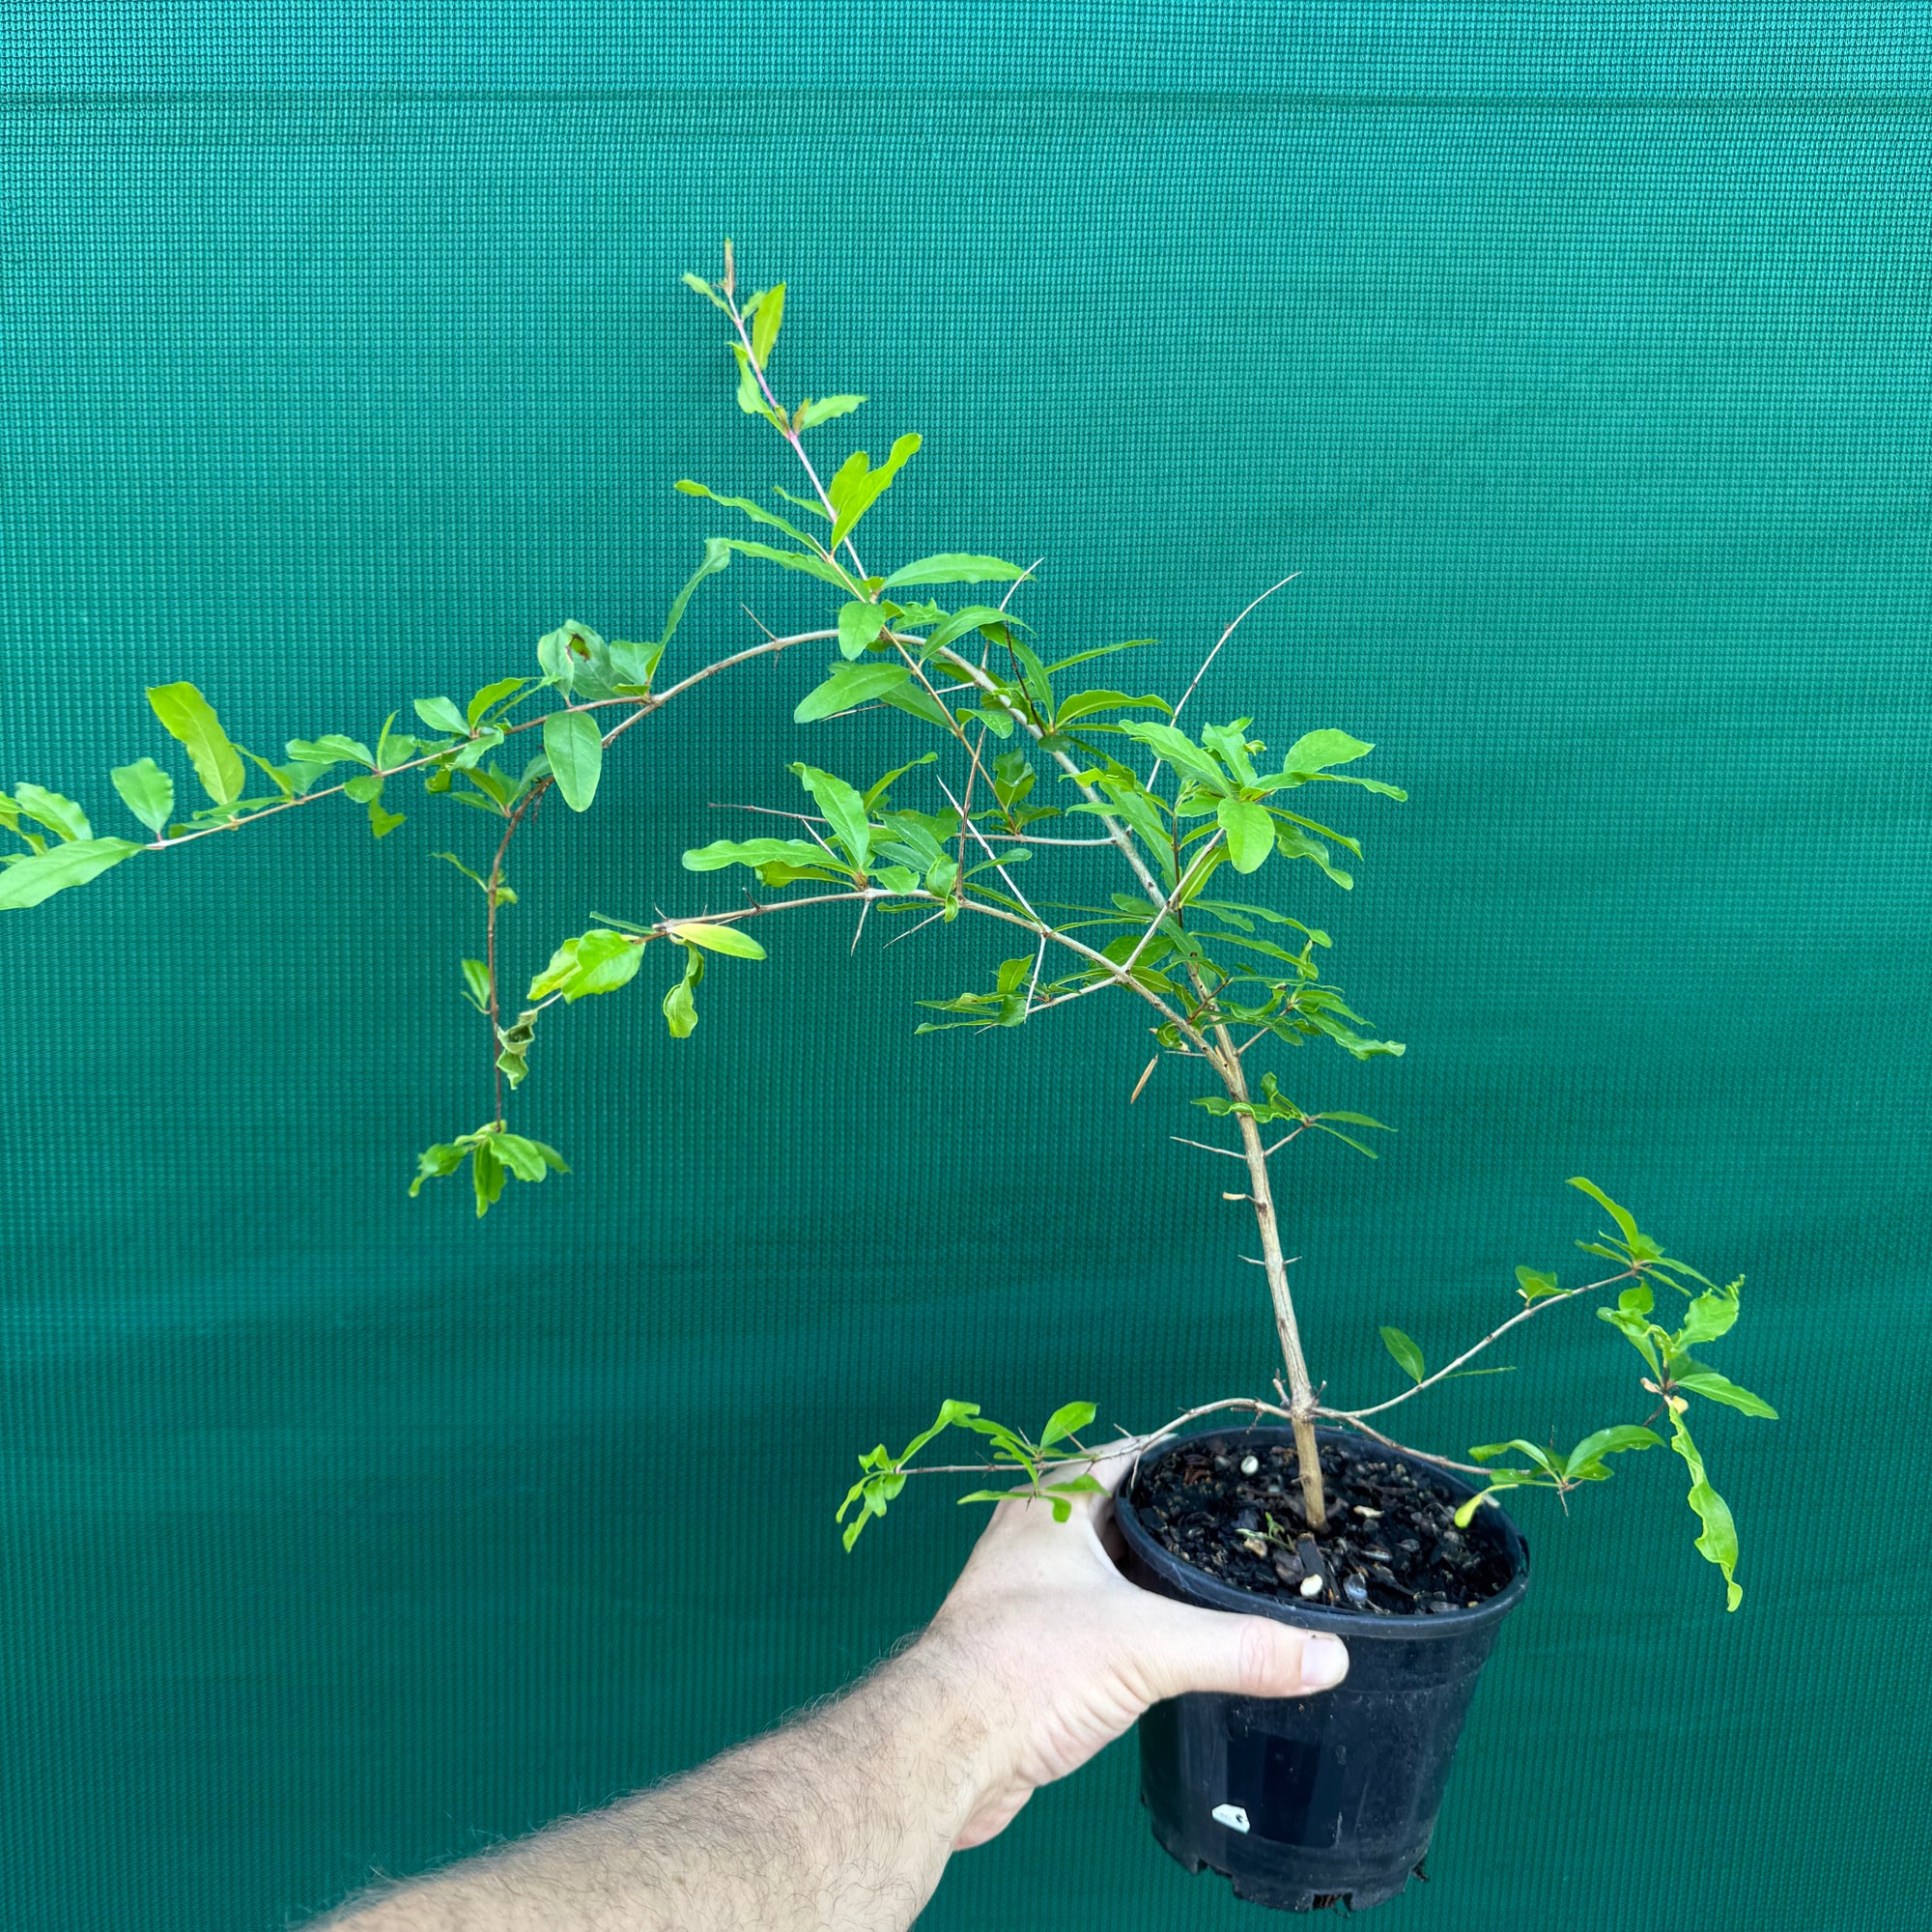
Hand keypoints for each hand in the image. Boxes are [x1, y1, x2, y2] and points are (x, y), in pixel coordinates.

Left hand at [912, 1439, 1348, 1846]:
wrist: (942, 1749)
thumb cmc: (1026, 1666)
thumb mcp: (1147, 1647)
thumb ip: (1239, 1648)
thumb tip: (1329, 1656)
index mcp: (1053, 1503)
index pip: (1129, 1453)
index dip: (1183, 1457)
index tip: (1242, 1471)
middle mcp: (1035, 1535)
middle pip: (1118, 1509)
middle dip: (1176, 1521)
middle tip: (1243, 1535)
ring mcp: (1025, 1591)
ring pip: (1103, 1566)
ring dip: (1152, 1575)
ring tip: (1221, 1587)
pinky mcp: (1025, 1646)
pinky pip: (1091, 1616)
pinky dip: (1131, 1622)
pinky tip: (1170, 1646)